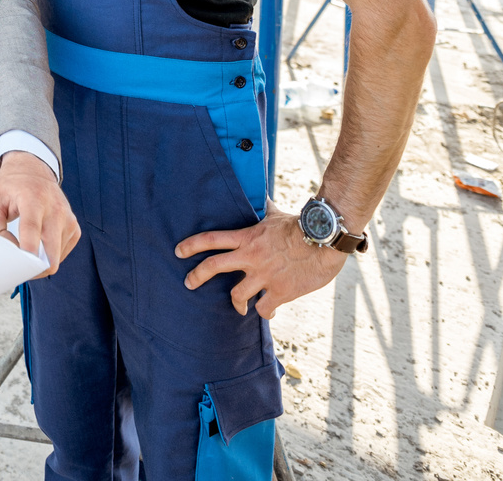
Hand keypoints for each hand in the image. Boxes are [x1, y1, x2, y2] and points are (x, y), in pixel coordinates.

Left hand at [0, 152, 80, 277]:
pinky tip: (40, 242)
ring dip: (41, 259)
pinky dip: (51, 253)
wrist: (32, 169)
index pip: (32, 231)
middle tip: (20, 267)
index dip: (27, 255)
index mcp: (33, 199)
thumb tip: (11, 254)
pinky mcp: (74, 227)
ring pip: (56, 257)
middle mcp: (55, 209)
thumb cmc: (10, 187)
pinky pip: (63, 252)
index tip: (19, 269)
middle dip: (35, 267)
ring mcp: (68, 218)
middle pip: (51, 252)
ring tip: (27, 247)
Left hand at [178, 212, 348, 317]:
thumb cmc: (301, 225)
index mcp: (247, 238)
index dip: (191, 245)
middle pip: (214, 267)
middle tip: (188, 283)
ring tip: (240, 307)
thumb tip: (258, 191)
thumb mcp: (275, 214)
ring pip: (237, 296)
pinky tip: (268, 311)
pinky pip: (264, 309)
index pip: (211, 239)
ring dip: (237, 303)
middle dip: (196, 276)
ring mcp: (264, 276)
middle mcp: (251, 257)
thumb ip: (262, 207)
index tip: (178, 251)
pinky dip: (265, 312)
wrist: (325, 240)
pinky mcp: (280, 292)